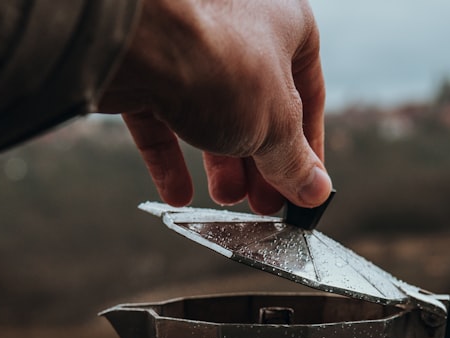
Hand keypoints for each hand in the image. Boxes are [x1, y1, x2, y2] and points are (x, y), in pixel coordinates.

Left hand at [97, 0, 331, 213]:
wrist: (136, 42)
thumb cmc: (220, 63)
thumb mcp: (275, 125)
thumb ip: (295, 162)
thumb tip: (313, 189)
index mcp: (285, 22)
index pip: (307, 91)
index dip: (307, 146)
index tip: (304, 185)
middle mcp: (238, 24)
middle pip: (258, 106)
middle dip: (260, 162)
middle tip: (263, 203)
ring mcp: (188, 43)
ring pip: (211, 112)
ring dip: (220, 164)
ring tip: (225, 198)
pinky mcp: (145, 66)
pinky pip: (162, 117)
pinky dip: (172, 157)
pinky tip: (179, 194)